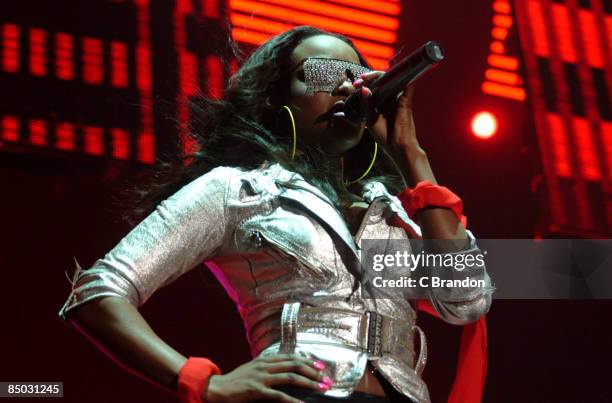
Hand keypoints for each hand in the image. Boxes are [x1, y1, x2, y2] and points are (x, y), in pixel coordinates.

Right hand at [203, 353, 331, 402]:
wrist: (218, 388)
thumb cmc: (236, 380)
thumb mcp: (253, 368)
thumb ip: (268, 366)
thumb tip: (285, 367)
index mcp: (265, 359)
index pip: (291, 357)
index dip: (307, 361)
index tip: (320, 366)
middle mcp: (265, 365)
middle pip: (294, 364)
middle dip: (312, 371)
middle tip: (325, 378)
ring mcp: (261, 377)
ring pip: (290, 377)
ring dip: (308, 382)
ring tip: (320, 387)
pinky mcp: (257, 391)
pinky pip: (279, 396)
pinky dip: (293, 400)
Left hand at [353, 71, 423, 159]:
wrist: (397, 147)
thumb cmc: (384, 136)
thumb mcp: (371, 120)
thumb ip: (367, 104)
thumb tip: (364, 89)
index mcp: (381, 104)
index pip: (374, 88)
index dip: (365, 84)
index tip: (355, 85)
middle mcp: (390, 100)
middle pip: (382, 81)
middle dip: (370, 78)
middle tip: (359, 80)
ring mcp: (398, 99)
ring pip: (390, 80)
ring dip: (378, 76)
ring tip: (365, 78)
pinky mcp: (405, 100)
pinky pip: (403, 84)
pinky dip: (397, 77)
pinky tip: (386, 75)